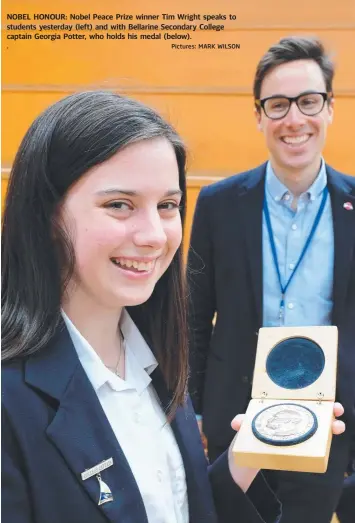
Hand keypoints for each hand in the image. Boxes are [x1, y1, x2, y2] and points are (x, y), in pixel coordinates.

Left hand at [227, 403, 345, 492]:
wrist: (243, 462)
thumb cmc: (246, 438)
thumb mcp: (244, 428)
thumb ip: (242, 423)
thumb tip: (237, 422)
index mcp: (279, 409)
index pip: (300, 399)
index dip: (314, 396)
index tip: (326, 396)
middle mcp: (291, 419)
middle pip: (313, 412)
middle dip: (328, 409)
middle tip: (337, 410)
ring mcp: (295, 435)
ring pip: (317, 428)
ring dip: (330, 426)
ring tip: (337, 427)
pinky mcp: (296, 451)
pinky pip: (312, 446)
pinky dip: (322, 444)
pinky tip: (328, 445)